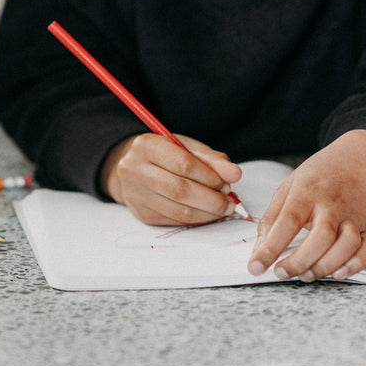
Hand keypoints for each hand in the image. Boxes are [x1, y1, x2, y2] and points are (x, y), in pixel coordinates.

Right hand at [101, 132, 242, 226]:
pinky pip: (173, 221)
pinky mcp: (141, 213)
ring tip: (222, 208)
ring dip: (206, 213)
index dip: (210, 176)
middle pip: (179, 190)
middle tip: (229, 202)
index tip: (228, 183)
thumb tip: (234, 174)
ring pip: (177, 210)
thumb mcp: (185, 147)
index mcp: (147, 145)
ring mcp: (135, 194)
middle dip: (211, 199)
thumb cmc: (163, 154)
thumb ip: (211, 159)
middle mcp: (135, 169)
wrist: (131, 167)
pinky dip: (195, 219)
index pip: (183, 164)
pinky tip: (207, 214)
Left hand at [247, 130, 365, 281]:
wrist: (362, 159)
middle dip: (299, 262)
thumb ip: (273, 216)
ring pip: (346, 246)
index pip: (287, 221)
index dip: (270, 247)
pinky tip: (338, 273)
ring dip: (325, 266)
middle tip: (281, 272)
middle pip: (320, 237)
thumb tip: (260, 247)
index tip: (255, 266)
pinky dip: (355, 265)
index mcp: (307, 192)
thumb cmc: (322, 174)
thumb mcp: (290, 185)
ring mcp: (352, 216)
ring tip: (306, 275)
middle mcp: (332, 205)